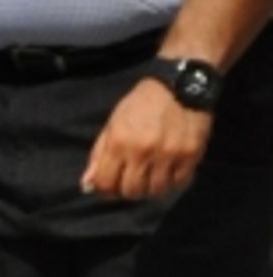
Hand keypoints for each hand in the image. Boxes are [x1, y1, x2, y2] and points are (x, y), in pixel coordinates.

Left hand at [80, 77, 213, 201]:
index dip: (106, 189)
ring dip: (151, 188)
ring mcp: (168, 153)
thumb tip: (87, 185)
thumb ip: (99, 155)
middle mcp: (142, 150)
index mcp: (119, 141)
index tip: (113, 184)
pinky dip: (172, 183)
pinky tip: (169, 171)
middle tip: (134, 179)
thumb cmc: (142, 105)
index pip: (105, 184)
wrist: (180, 84)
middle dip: (129, 190)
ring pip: (155, 192)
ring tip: (152, 175)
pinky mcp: (190, 154)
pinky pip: (178, 184)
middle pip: (131, 192)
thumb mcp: (113, 123)